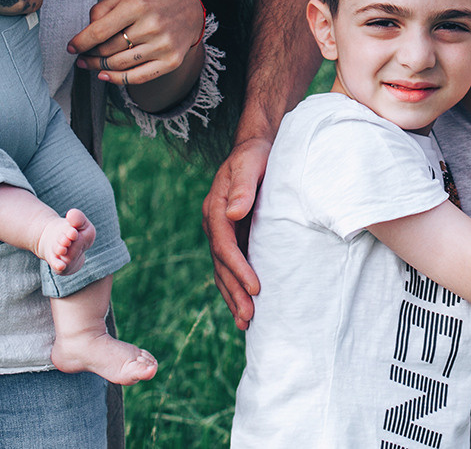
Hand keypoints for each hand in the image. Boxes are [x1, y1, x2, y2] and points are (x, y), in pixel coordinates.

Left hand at [69, 0, 205, 86]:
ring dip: (98, 68)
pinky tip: (104, 76)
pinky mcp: (171, 61)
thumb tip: (85, 32)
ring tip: (89, 64)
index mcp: (137, 4)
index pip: (100, 31)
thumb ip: (103, 8)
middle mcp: (151, 25)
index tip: (71, 47)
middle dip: (89, 55)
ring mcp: (163, 45)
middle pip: (108, 50)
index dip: (80, 42)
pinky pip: (137, 78)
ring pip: (119, 65)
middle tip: (81, 56)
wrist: (191, 9)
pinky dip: (116, 80)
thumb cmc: (153, 0)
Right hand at [204, 135, 271, 328]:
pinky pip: (230, 266)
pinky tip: (244, 305)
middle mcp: (214, 223)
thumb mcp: (251, 163)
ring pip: (223, 270)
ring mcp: (221, 232)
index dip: (238, 269)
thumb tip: (235, 213)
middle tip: (249, 317)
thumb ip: (244, 186)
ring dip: (233, 296)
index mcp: (216, 208)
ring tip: (246, 322)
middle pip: (221, 264)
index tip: (255, 288)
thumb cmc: (256, 154)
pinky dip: (235, 286)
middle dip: (234, 291)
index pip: (225, 245)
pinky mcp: (232, 236)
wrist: (255, 147)